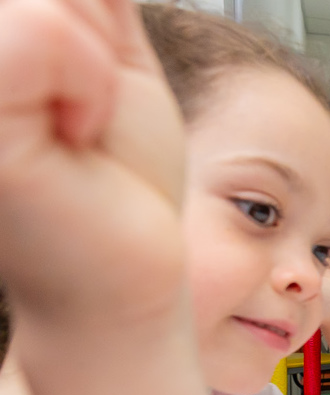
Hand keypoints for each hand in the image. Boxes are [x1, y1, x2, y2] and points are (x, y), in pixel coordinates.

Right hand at [0, 0, 184, 332]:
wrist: (128, 274)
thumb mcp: (110, 51)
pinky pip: (43, 35)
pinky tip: (74, 134)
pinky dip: (89, 81)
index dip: (90, 20)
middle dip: (90, 31)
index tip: (81, 88)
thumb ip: (90, 2)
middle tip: (84, 110)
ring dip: (92, 59)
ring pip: (44, 8)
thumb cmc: (118, 179)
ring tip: (77, 123)